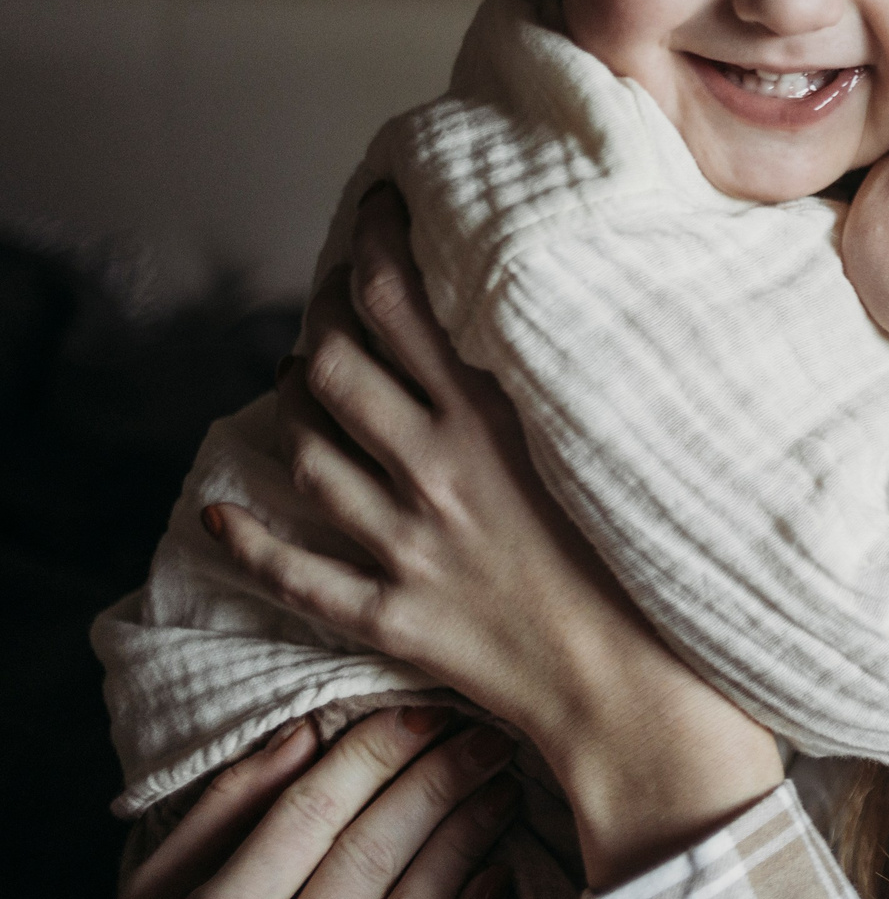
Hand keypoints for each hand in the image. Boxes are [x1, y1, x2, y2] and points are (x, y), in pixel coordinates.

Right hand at [47, 707, 515, 898]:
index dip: (373, 755)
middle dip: (438, 783)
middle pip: (373, 857)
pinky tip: (496, 876)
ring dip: (466, 843)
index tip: (421, 711)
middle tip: (488, 734)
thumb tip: (301, 735)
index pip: (309, 817)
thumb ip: (217, 822)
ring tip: (501, 789)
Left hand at [212, 186, 781, 888]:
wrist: (639, 692)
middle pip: (336, 367)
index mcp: (495, 422)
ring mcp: (406, 545)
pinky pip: (296, 573)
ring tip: (302, 375)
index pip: (401, 304)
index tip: (376, 206)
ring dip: (294, 405)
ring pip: (310, 454)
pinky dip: (248, 544)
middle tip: (334, 290)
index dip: (371, 245)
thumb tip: (546, 325)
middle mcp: (436, 473)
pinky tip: (221, 518)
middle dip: (322, 314)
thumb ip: (567, 391)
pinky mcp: (393, 615)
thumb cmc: (657, 568)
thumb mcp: (623, 450)